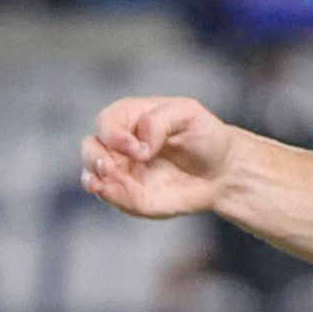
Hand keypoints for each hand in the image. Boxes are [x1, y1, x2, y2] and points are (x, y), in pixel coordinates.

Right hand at [79, 95, 239, 218]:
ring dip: (93, 178)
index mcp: (130, 118)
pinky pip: (112, 197)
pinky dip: (109, 196)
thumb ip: (160, 120)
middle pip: (90, 147)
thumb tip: (140, 143)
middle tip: (107, 167)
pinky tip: (112, 194)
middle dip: (93, 157)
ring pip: (92, 174)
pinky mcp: (131, 196)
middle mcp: (120, 145)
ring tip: (101, 184)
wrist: (222, 171)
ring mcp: (123, 172)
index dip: (113, 135)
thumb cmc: (205, 135)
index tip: (136, 148)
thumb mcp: (189, 114)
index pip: (106, 122)